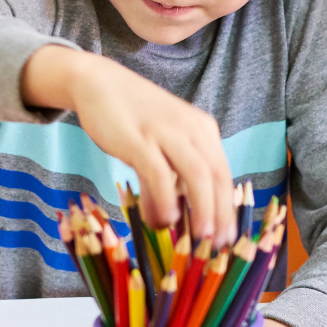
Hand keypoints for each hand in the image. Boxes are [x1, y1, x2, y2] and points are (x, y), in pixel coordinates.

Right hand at [23, 47, 237, 244]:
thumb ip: (176, 171)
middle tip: (219, 244)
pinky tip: (162, 218)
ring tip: (200, 237)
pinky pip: (159, 174)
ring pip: (197, 175)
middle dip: (221, 214)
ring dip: (202, 209)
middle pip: (217, 176)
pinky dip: (164, 200)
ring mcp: (166, 132)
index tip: (227, 236)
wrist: (99, 82)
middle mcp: (191, 129)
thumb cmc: (134, 117)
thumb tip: (181, 213)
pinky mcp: (139, 138)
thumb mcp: (166, 139)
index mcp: (203, 129)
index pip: (223, 172)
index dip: (227, 207)